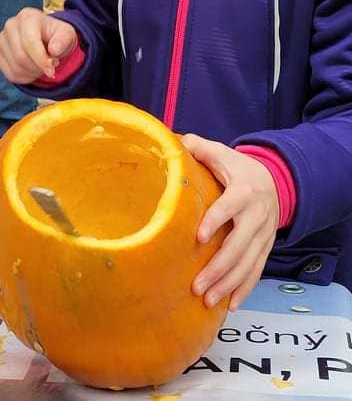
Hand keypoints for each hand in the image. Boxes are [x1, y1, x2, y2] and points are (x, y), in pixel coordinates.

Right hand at [0, 8, 77, 83]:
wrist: (46, 39)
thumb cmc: (57, 36)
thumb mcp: (67, 35)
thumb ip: (63, 40)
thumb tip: (54, 50)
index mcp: (28, 17)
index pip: (29, 41)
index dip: (41, 59)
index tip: (52, 70)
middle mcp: (11, 25)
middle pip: (21, 56)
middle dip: (38, 67)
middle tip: (50, 67)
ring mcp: (2, 39)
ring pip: (15, 67)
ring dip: (33, 73)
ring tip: (42, 66)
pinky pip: (10, 74)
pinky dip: (25, 77)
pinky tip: (33, 70)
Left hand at [181, 134, 278, 311]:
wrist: (275, 180)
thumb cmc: (237, 168)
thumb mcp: (221, 152)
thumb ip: (198, 147)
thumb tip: (173, 142)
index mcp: (244, 190)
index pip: (230, 206)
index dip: (216, 220)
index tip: (199, 237)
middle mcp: (257, 215)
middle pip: (239, 245)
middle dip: (218, 267)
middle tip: (196, 285)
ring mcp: (264, 234)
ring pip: (248, 263)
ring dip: (228, 284)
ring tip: (207, 300)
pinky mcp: (266, 247)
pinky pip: (257, 271)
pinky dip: (244, 289)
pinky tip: (230, 306)